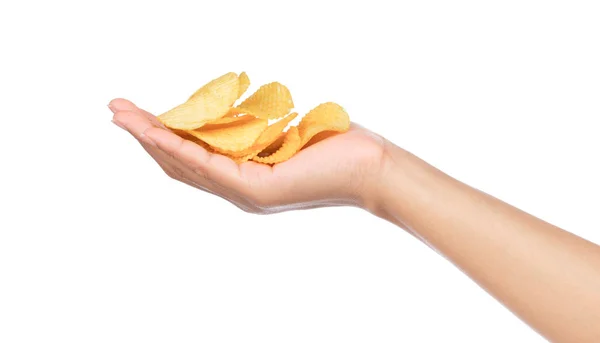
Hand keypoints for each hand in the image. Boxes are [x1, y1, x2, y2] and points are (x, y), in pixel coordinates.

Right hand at [109, 98, 386, 213]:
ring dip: (151, 138)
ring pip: (186, 165)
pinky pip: (209, 165)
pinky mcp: (257, 188)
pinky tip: (156, 132)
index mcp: (243, 176)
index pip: (192, 158)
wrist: (370, 167)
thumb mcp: (282, 132)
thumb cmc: (333, 145)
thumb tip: (233, 109)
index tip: (138, 113)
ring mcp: (245, 192)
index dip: (161, 137)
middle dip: (145, 135)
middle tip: (116, 110)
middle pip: (179, 163)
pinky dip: (179, 147)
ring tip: (122, 116)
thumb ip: (253, 128)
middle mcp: (238, 189)